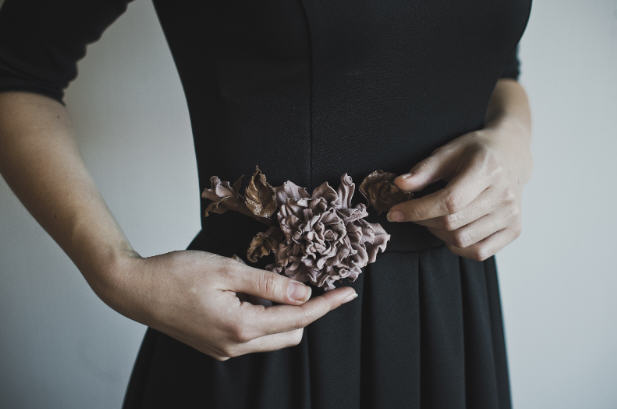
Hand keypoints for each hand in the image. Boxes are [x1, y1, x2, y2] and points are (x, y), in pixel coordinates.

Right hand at [102, 250, 357, 360]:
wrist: (134, 289)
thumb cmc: (175, 274)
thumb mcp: (227, 271)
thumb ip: (268, 284)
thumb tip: (303, 293)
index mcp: (241, 326)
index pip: (298, 317)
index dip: (326, 304)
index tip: (347, 293)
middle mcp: (235, 346)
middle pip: (290, 333)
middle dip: (309, 312)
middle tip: (318, 286)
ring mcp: (224, 350)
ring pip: (272, 338)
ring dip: (286, 316)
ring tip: (285, 288)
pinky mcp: (215, 346)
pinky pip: (253, 337)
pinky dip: (265, 319)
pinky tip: (259, 297)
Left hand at [386, 121, 531, 260]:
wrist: (511, 154)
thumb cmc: (476, 152)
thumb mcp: (449, 151)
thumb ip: (424, 170)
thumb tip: (400, 184)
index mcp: (488, 170)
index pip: (449, 201)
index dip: (417, 210)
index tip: (394, 212)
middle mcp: (504, 195)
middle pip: (452, 223)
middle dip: (423, 221)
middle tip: (413, 212)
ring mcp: (511, 215)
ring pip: (462, 240)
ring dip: (437, 234)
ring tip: (432, 219)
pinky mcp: (514, 230)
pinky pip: (478, 252)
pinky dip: (457, 246)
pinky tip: (450, 231)